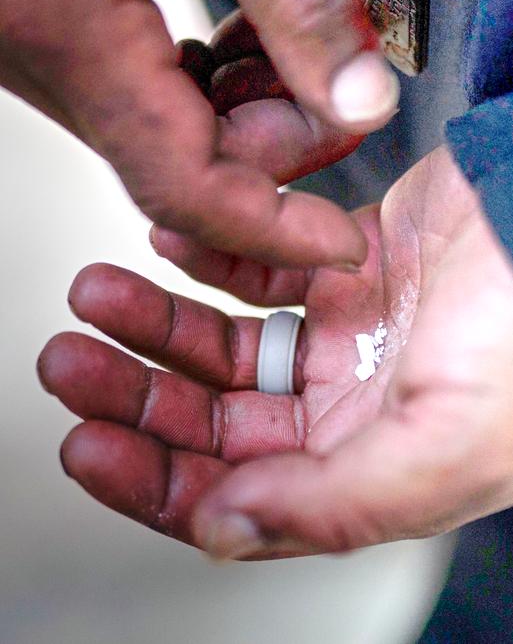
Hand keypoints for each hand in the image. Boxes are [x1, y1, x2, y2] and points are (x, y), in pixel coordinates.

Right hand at [0, 0, 398, 267]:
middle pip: (202, 168)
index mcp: (82, 49)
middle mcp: (68, 77)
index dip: (276, 233)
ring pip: (186, 136)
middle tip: (340, 77)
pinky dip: (222, 78)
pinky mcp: (81, 43)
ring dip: (256, 102)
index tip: (339, 243)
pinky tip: (249, 29)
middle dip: (284, 135)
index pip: (193, 196)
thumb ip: (298, 2)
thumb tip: (360, 96)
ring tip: (294, 34)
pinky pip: (166, 96)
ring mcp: (71, 65)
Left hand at [39, 146, 512, 560]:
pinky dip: (210, 258)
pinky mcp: (347, 264)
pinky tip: (167, 247)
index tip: (88, 446)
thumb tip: (228, 530)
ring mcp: (348, 332)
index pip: (240, 493)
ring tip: (97, 296)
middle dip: (135, 394)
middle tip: (69, 363)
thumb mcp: (448, 440)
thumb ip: (338, 501)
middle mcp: (353, 403)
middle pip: (216, 415)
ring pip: (227, 340)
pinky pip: (261, 266)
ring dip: (157, 322)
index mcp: (371, 462)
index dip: (156, 480)